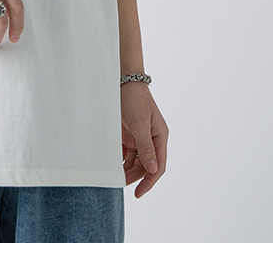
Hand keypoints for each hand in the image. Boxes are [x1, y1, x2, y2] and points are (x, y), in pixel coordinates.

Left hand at [121, 83, 167, 197]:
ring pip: (135, 161)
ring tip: (114, 177)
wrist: (122, 80)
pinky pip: (126, 152)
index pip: (158, 166)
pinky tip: (112, 165)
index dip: (149, 182)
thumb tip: (154, 170)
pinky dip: (120, 160)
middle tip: (120, 184)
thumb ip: (146, 147)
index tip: (138, 193)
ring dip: (127, 170)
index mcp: (160, 137)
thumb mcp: (140, 123)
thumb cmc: (134, 99)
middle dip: (135, 177)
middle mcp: (151, 139)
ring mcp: (139, 137)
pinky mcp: (128, 134)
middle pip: (146, 166)